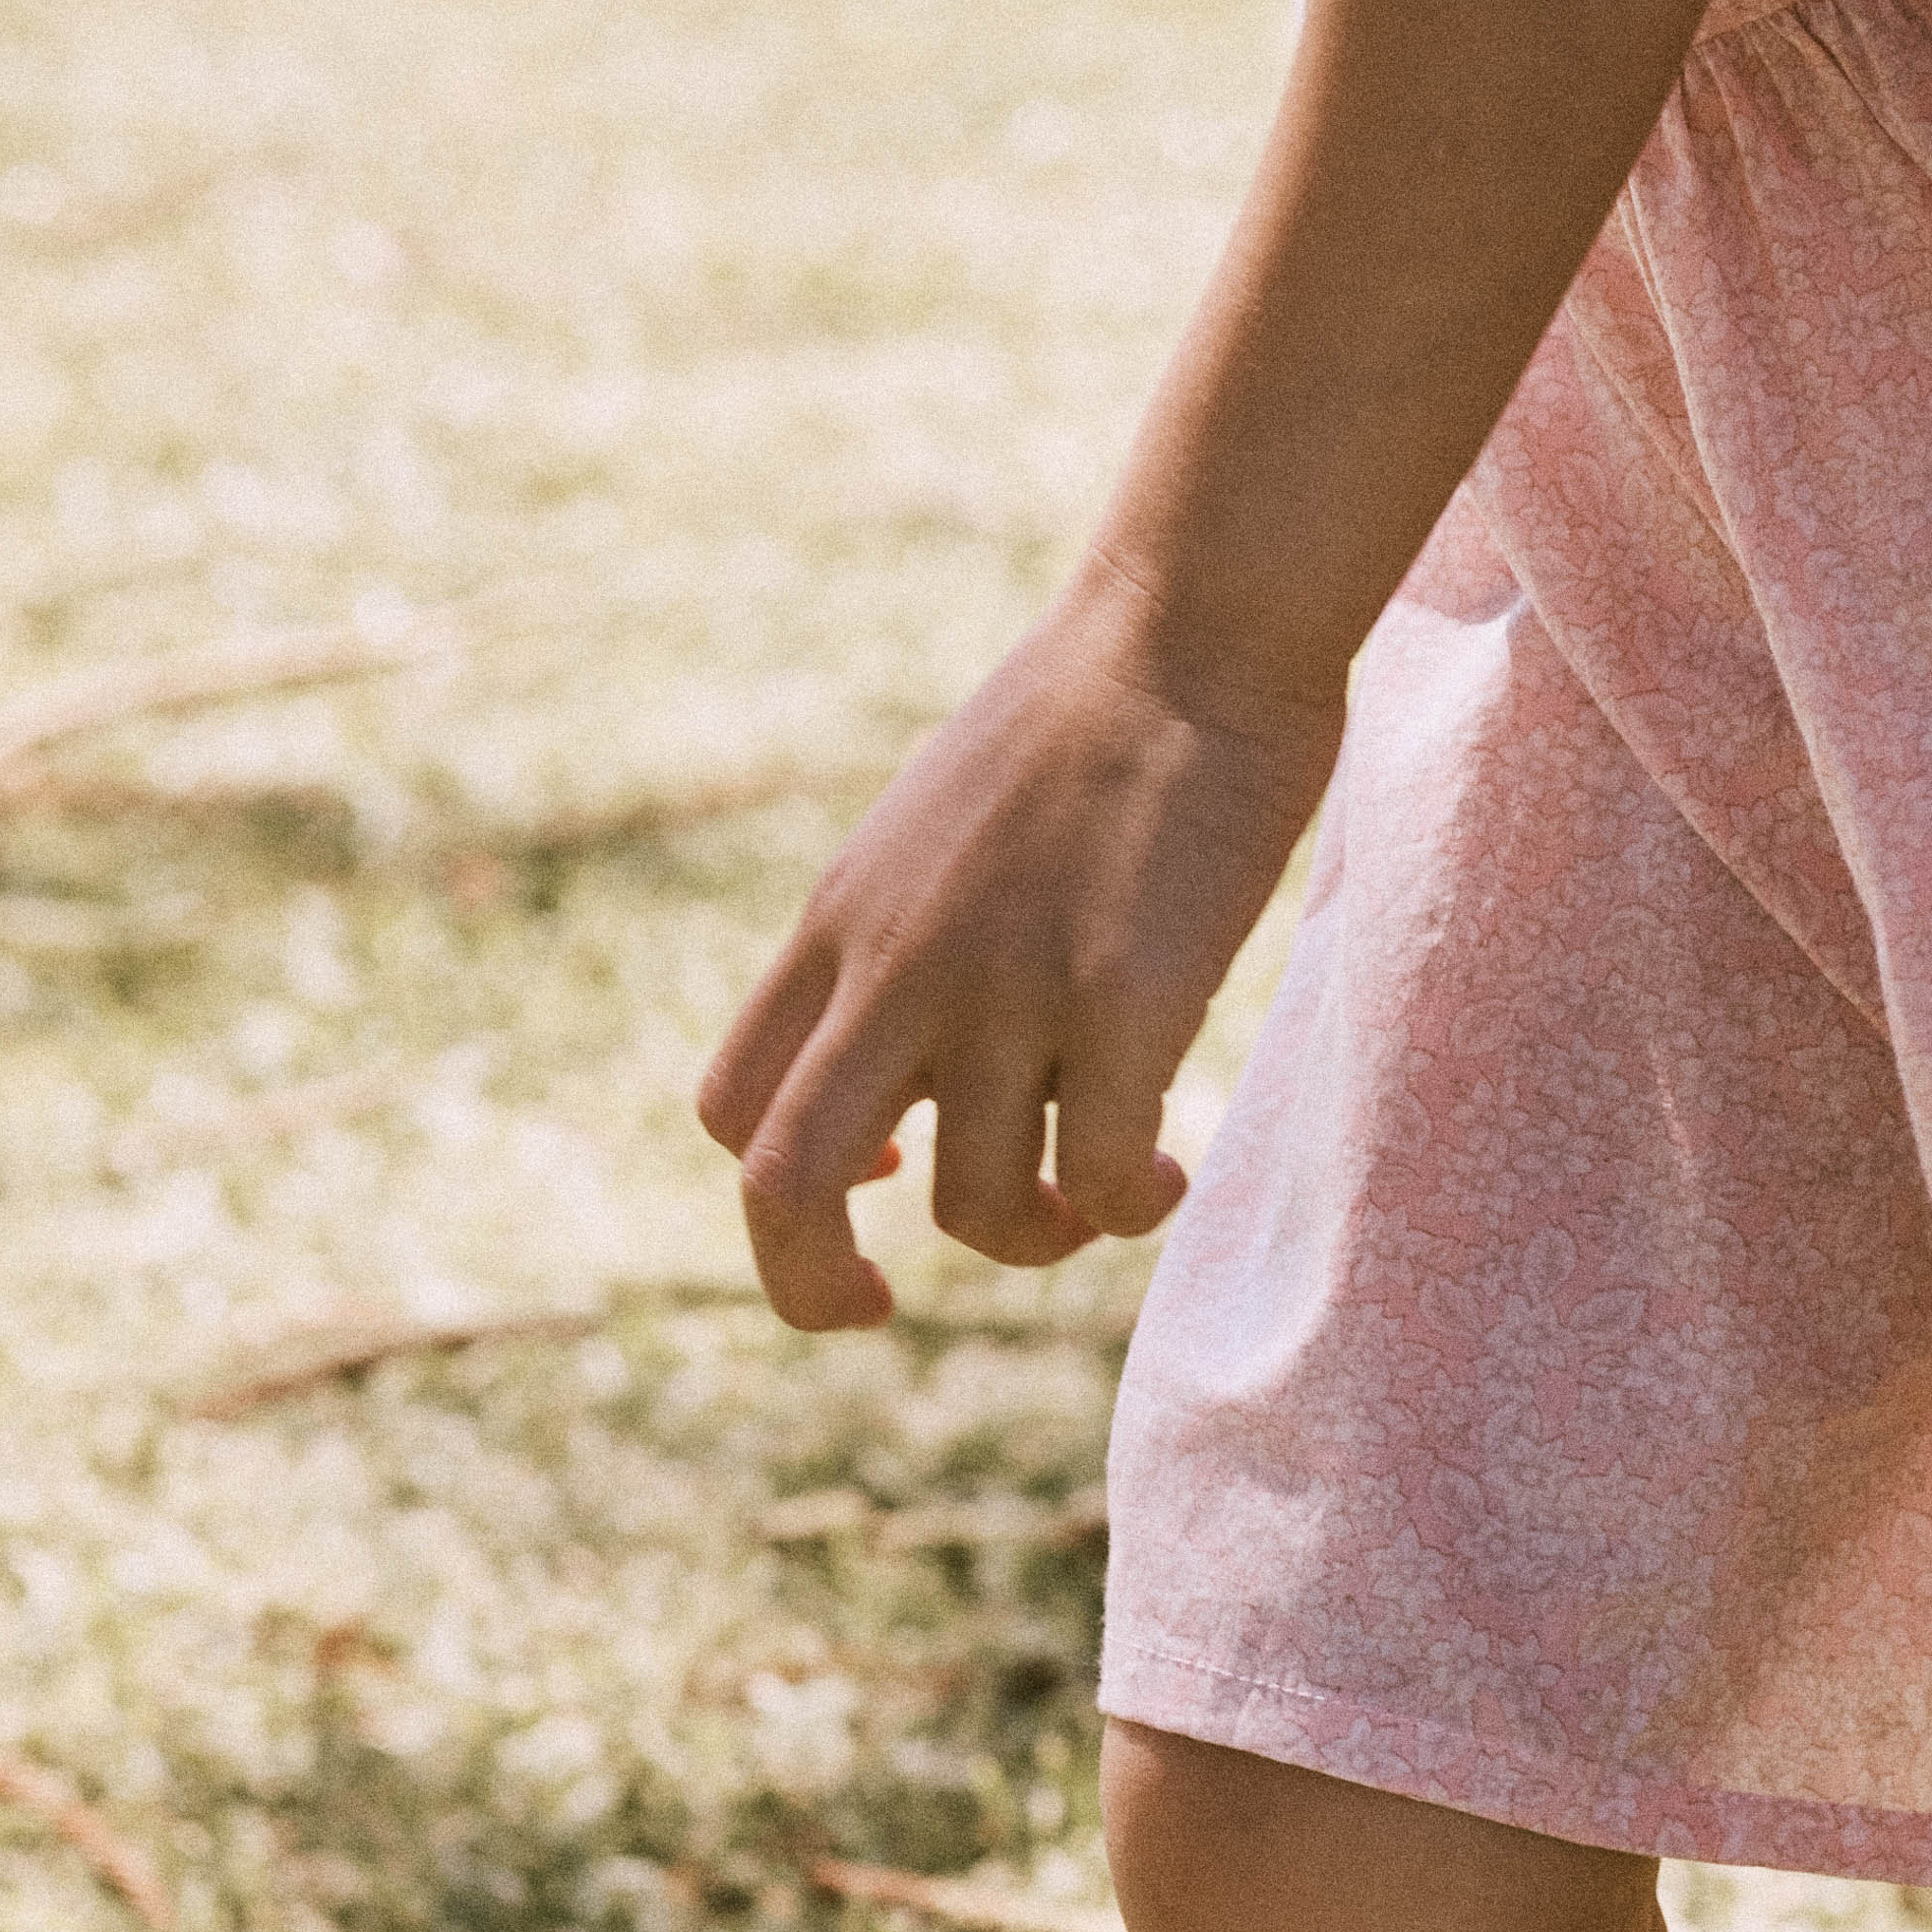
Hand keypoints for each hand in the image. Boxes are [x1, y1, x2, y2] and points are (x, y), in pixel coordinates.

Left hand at [697, 565, 1340, 1330]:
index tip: (888, 1170)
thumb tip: (947, 1050)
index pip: (735, 1104)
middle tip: (880, 1311)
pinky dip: (1128, 1203)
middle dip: (814, 1289)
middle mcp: (900, 962)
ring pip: (969, 1207)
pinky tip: (1170, 1169)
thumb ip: (916, 928)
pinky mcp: (1123, 997)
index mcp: (844, 917)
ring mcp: (1008, 984)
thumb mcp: (945, 817)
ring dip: (1036, 1237)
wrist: (1196, 619)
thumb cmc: (1099, 702)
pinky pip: (1098, 1175)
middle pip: (782, 1189)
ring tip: (1109, 1194)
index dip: (789, 1180)